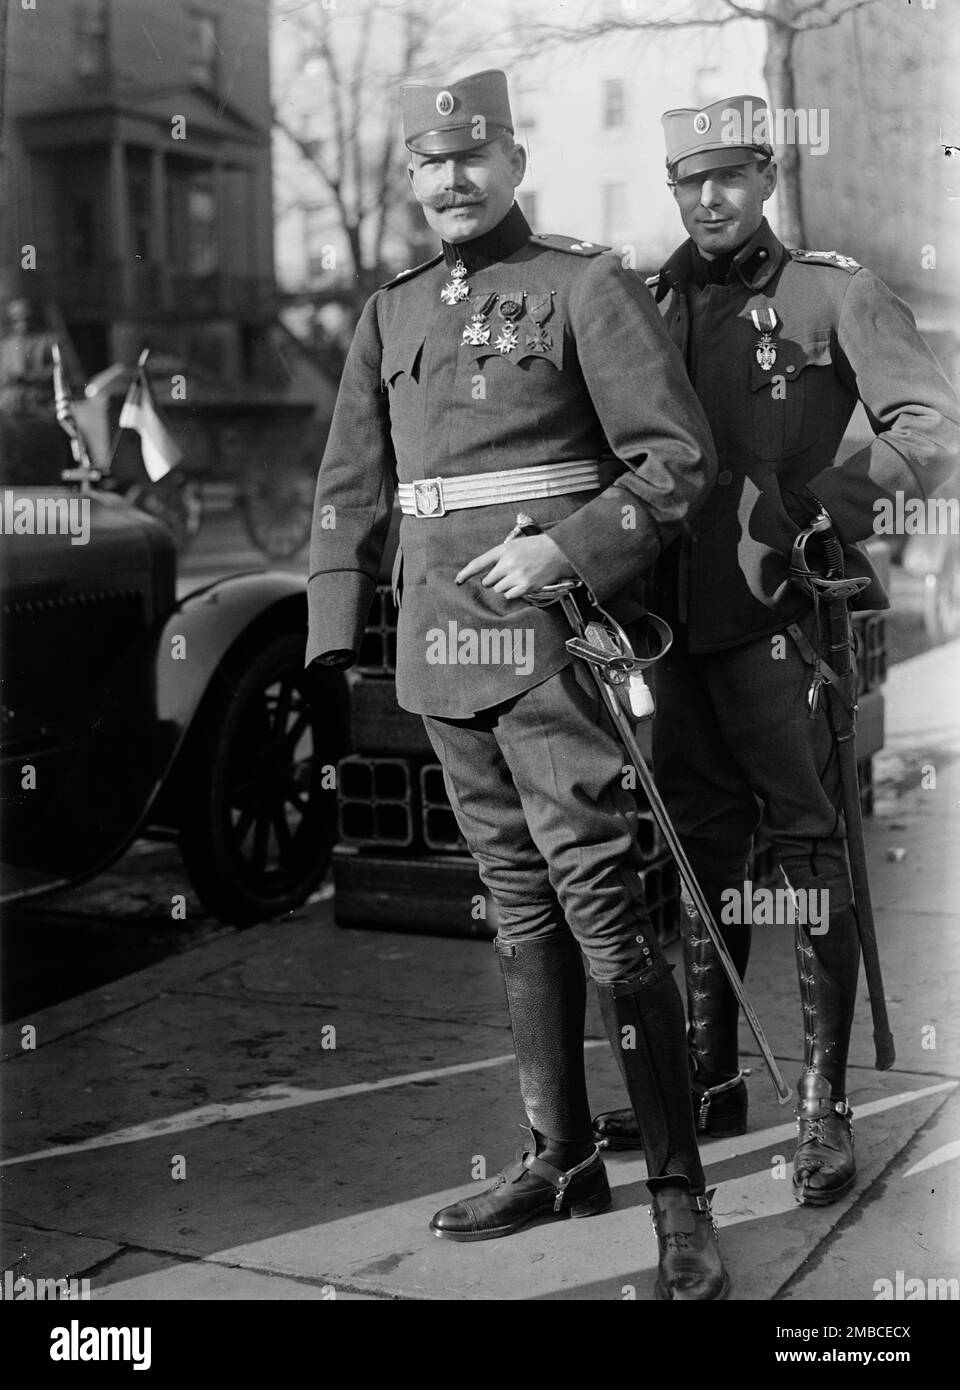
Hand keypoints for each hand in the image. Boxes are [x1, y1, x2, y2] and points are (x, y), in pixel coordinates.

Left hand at [455, 532, 574, 599]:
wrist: (559, 551)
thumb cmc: (537, 547)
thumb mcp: (515, 545)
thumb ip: (500, 557)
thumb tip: (488, 574)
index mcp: (504, 549)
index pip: (478, 563)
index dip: (466, 573)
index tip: (458, 581)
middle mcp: (508, 563)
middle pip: (488, 581)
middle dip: (494, 580)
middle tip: (508, 574)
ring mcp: (516, 575)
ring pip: (498, 589)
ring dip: (505, 586)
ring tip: (519, 576)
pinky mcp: (525, 586)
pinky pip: (509, 595)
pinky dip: (514, 592)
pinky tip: (523, 583)